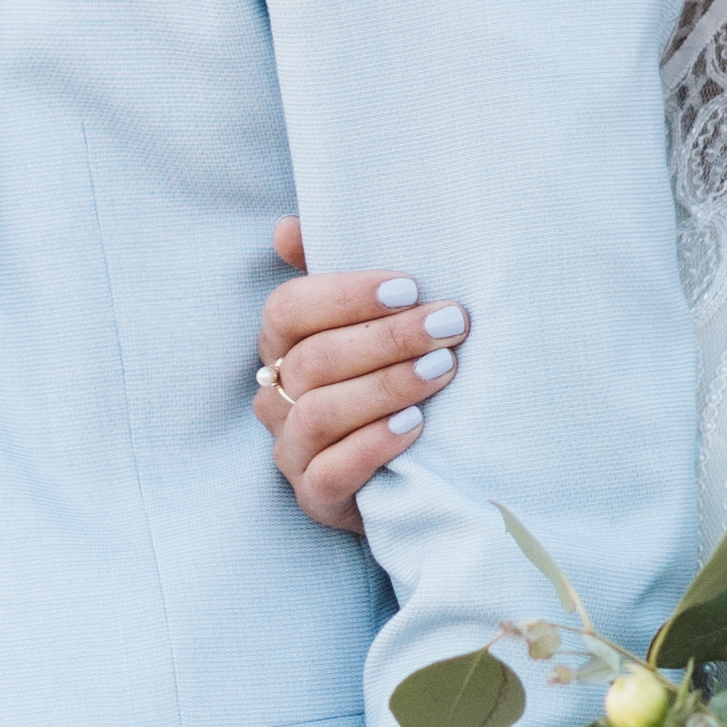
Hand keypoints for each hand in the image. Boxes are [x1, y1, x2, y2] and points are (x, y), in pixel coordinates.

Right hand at [250, 221, 465, 535]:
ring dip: (385, 388)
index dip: (345, 295)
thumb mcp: (370, 325)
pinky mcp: (315, 498)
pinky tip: (416, 427)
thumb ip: (334, 273)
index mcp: (281, 346)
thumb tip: (287, 228)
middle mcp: (275, 396)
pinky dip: (373, 446)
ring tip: (442, 371)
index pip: (287, 310)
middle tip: (450, 325)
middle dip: (387, 339)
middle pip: (312, 360)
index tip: (410, 286)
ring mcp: (291, 450)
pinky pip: (330, 473)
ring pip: (319, 413)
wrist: (416, 470)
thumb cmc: (389, 378)